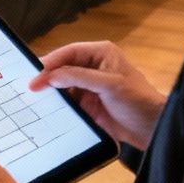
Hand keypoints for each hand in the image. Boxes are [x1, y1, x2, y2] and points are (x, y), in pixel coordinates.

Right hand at [29, 40, 165, 148]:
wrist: (152, 129)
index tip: (36, 75)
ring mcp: (89, 86)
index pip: (69, 53)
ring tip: (35, 99)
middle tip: (31, 88)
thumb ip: (79, 77)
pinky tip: (48, 110)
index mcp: (100, 54)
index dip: (51, 63)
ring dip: (51, 92)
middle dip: (47, 77)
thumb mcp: (109, 85)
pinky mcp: (87, 103)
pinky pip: (67, 101)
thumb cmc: (139, 100)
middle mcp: (92, 66)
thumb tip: (51, 76)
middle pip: (62, 68)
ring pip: (62, 85)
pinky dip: (57, 105)